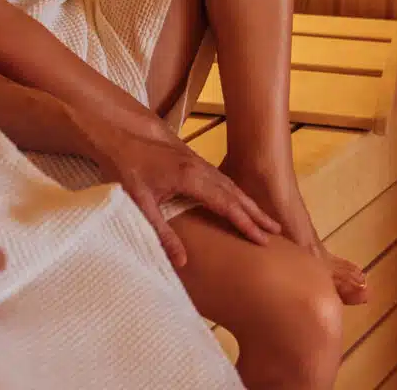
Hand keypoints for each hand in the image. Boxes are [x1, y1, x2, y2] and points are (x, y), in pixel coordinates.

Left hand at [81, 120, 281, 266]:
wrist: (118, 135)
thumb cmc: (126, 169)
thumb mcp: (140, 204)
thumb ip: (162, 233)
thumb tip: (182, 261)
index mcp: (191, 178)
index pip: (226, 205)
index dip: (245, 223)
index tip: (263, 239)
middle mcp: (200, 168)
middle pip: (235, 194)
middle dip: (256, 213)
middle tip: (277, 231)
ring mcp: (197, 162)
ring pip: (230, 185)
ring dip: (249, 203)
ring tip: (265, 219)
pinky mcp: (192, 161)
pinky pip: (221, 179)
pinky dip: (236, 193)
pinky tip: (238, 201)